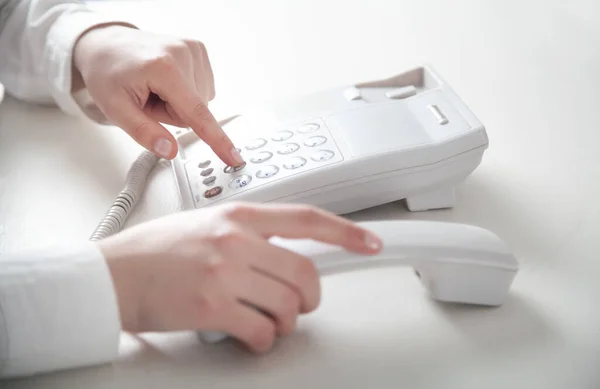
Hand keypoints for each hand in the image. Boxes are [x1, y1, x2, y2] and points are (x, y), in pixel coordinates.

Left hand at [73, 25, 242, 165]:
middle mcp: (183, 53)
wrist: (106, 44)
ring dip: (179, 103)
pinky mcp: (198, 49)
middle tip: (148, 99)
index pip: (197, 113)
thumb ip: (144, 133)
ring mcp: (193, 48)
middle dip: (173, 114)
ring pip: (200, 102)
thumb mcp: (114, 109)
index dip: (216, 139)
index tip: (234, 157)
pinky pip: (202, 89)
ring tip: (156, 88)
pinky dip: (185, 92)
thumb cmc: (107, 73)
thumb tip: (170, 150)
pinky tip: (167, 81)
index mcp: (163, 68)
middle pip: (195, 111)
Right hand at [96, 202, 381, 352]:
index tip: (369, 241)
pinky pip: (261, 331)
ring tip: (266, 320)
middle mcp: (235, 241)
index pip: (305, 218)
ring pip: (288, 305)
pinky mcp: (212, 308)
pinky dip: (263, 340)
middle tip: (301, 304)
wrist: (111, 274)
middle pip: (305, 272)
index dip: (345, 231)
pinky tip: (249, 335)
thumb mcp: (205, 222)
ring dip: (285, 321)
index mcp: (237, 216)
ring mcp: (224, 273)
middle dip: (311, 296)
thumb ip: (248, 233)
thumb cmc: (155, 250)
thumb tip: (285, 253)